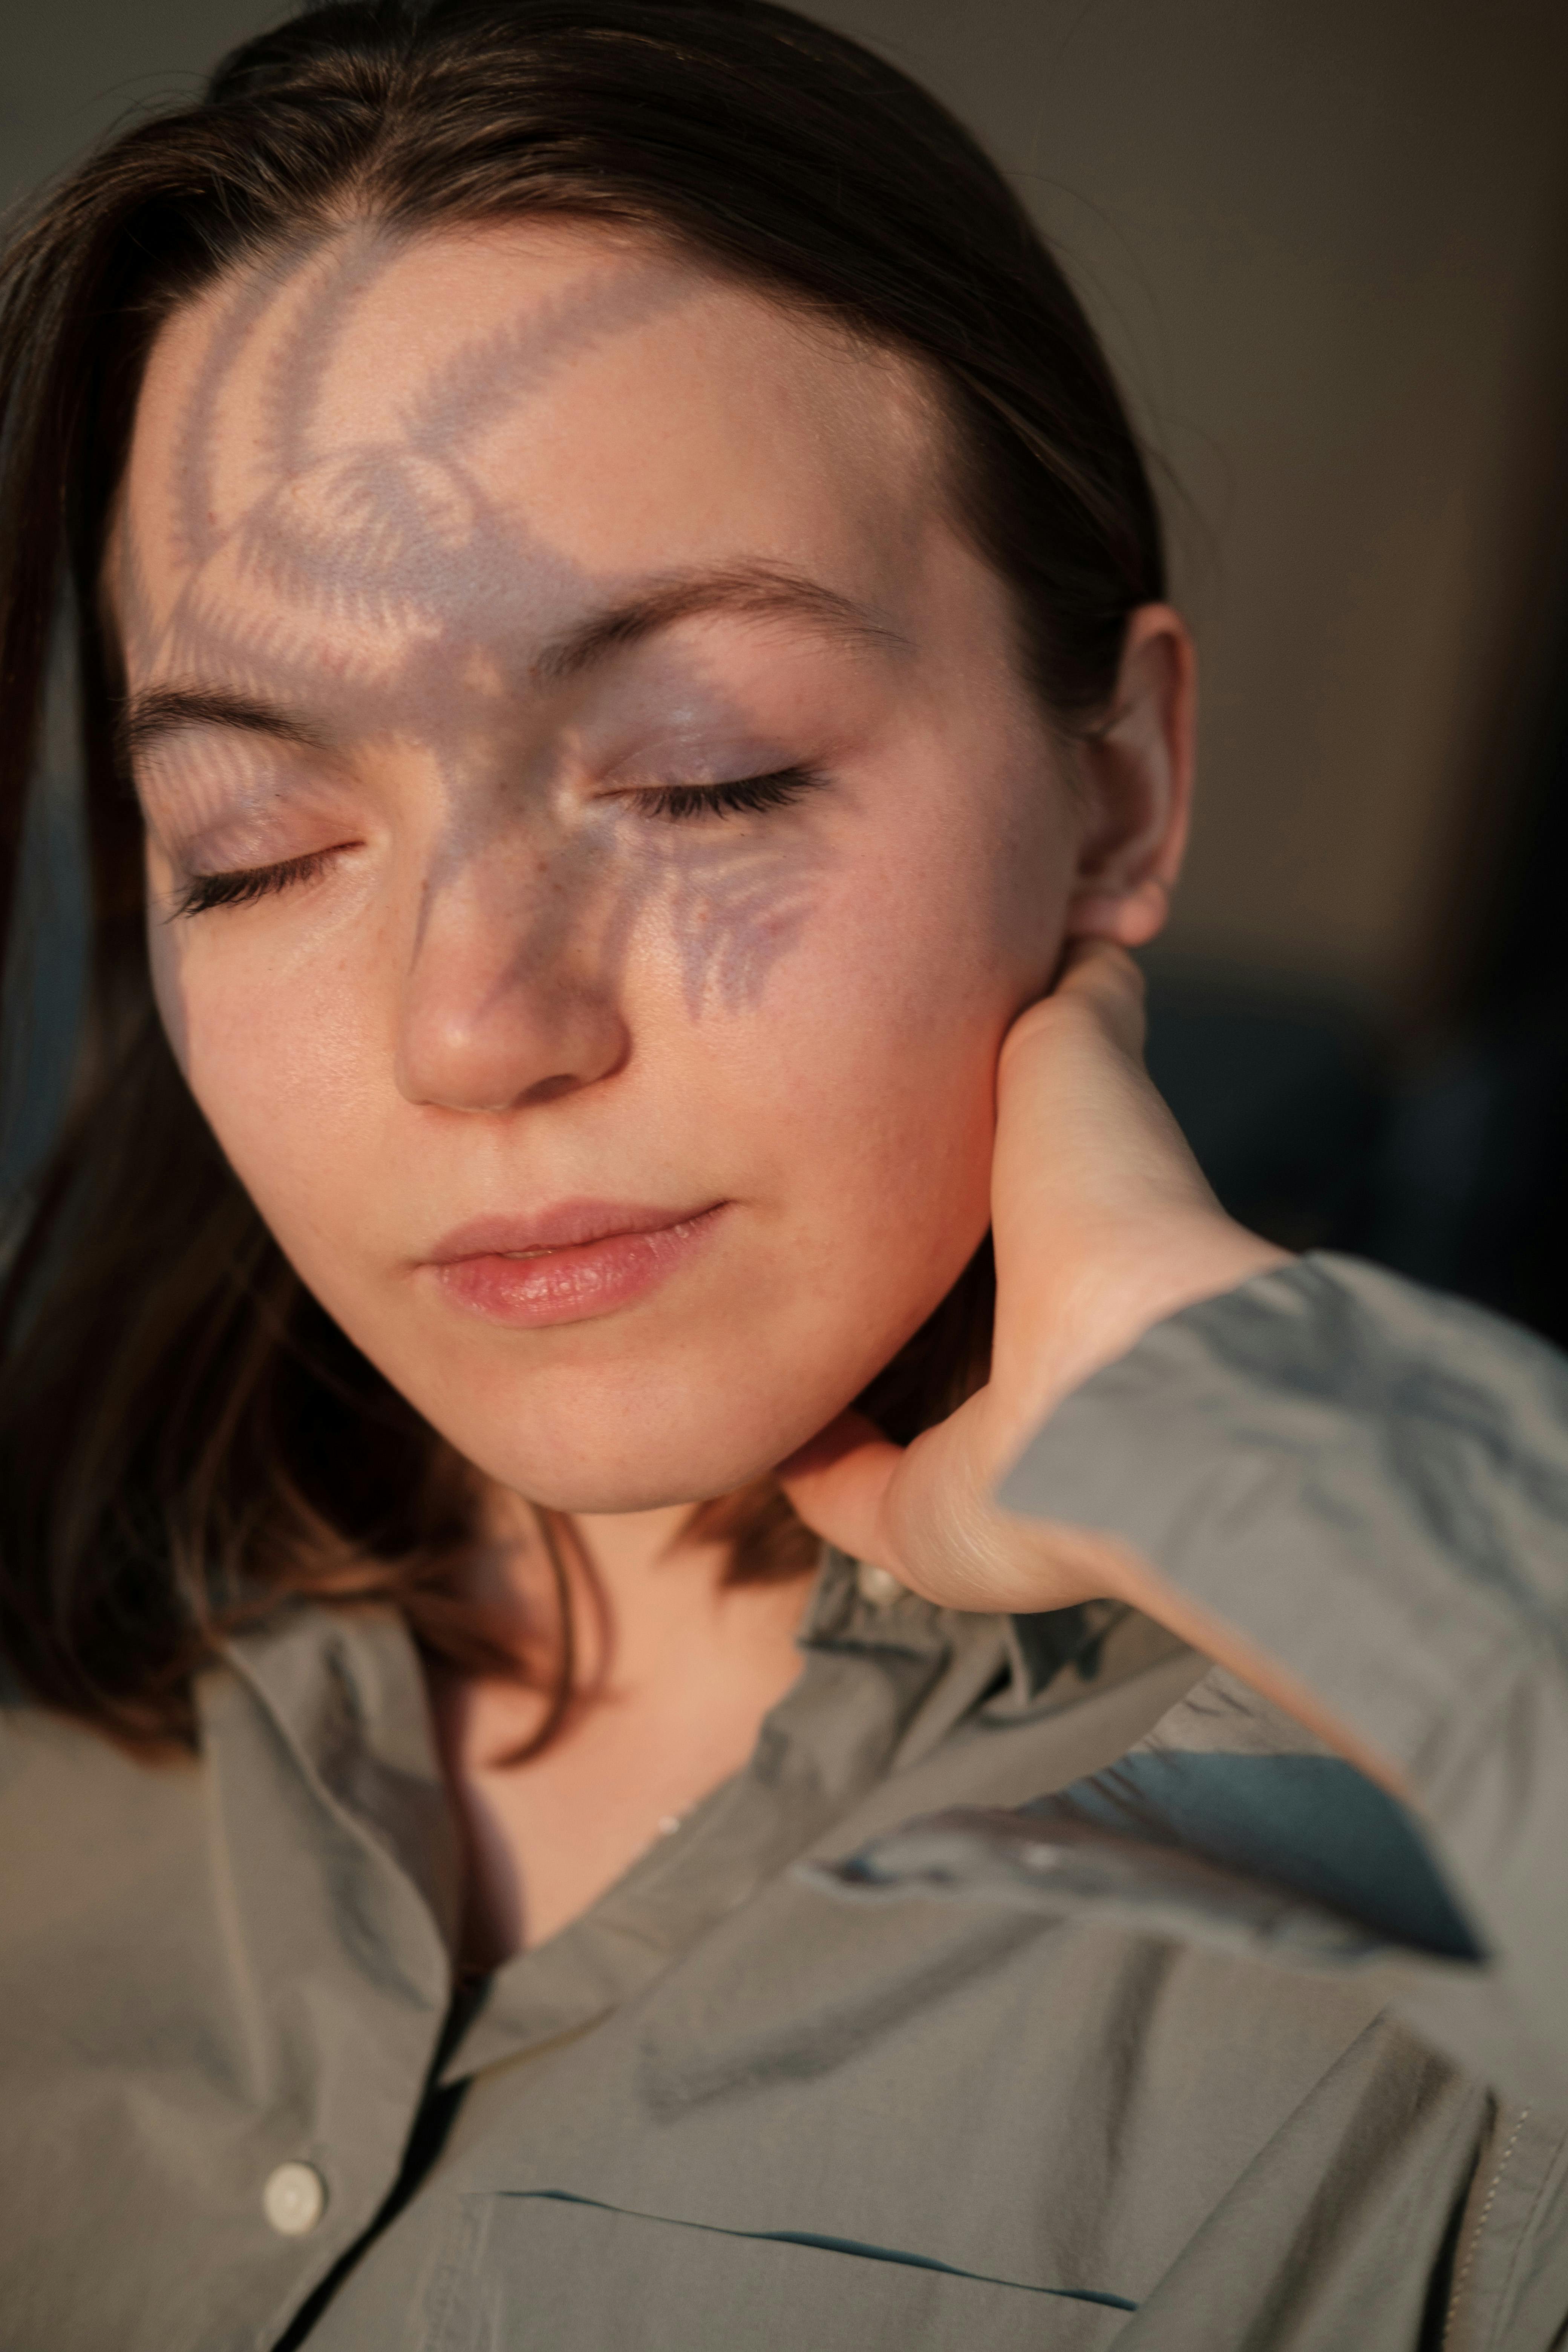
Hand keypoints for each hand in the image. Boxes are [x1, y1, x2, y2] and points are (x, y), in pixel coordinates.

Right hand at [777, 941, 1287, 1617]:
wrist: (1131, 1372)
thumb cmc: (1108, 1204)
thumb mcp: (1079, 1060)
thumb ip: (1077, 1005)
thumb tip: (1091, 939)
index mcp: (1057, 1253)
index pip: (972, 1220)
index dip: (905, 1179)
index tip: (821, 1128)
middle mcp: (1020, 1355)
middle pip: (917, 1318)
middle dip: (843, 1273)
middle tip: (740, 1210)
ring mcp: (970, 1450)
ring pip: (870, 1407)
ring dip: (801, 1360)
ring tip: (705, 1290)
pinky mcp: (920, 1522)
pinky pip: (832, 1486)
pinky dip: (786, 1446)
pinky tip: (727, 1377)